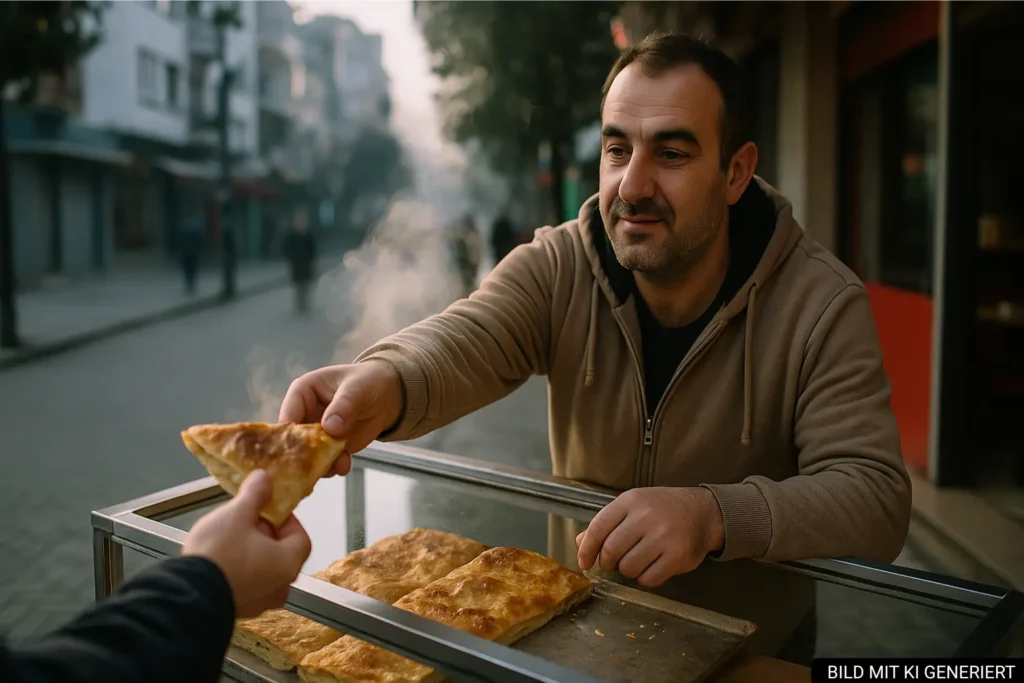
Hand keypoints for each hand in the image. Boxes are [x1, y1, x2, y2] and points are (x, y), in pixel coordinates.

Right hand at [183, 470, 311, 617]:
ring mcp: (260, 603)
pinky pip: (247, 585)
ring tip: (230, 539)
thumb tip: (264, 479)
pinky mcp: (239, 610)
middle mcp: (280, 587)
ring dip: (252, 553)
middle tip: (246, 521)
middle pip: (282, 554)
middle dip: (266, 535)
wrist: (187, 597)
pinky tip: (220, 561)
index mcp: (288, 563)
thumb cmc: (218, 556)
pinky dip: (240, 571)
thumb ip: (254, 494)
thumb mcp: (237, 515)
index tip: (269, 509)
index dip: (286, 519)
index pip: (300, 537)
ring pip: (264, 570)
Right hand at [279, 360, 402, 476]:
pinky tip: (343, 466)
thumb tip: (329, 427)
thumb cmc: (366, 382)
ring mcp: (315, 433)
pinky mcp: (328, 447)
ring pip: (307, 454)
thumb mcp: (357, 388)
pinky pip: (324, 461)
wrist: (385, 396)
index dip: (289, 432)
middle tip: (313, 466)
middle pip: (294, 438)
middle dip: (302, 454)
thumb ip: (343, 406)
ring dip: (318, 464)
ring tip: (336, 466)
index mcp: (303, 392)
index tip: (297, 448)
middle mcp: (304, 414)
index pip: (289, 412)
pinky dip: (332, 467)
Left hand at [575, 487, 724, 587]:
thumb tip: (581, 543)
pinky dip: (644, 578)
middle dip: (607, 563)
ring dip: (627, 570)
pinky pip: (648, 579)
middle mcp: (646, 517)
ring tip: (635, 561)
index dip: (587, 548)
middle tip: (612, 563)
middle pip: (611, 550)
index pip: (598, 527)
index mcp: (631, 501)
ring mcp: (663, 537)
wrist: (702, 512)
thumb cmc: (662, 509)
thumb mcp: (633, 506)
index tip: (584, 561)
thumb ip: (606, 523)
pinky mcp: (678, 556)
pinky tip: (650, 567)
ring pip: (628, 568)